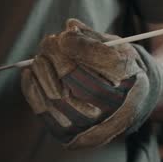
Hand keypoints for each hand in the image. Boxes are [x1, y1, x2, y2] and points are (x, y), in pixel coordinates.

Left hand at [21, 19, 162, 148]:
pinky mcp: (69, 134)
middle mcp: (114, 109)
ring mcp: (90, 126)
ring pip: (56, 94)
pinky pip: (43, 110)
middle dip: (57, 55)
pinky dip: (31, 87)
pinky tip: (31, 72)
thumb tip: (70, 27)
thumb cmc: (119, 70)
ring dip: (42, 69)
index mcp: (131, 83)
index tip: (64, 36)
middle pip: (77, 80)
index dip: (79, 47)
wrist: (128, 106)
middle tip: (49, 41)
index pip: (106, 63)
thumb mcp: (118, 49)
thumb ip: (95, 38)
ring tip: (42, 56)